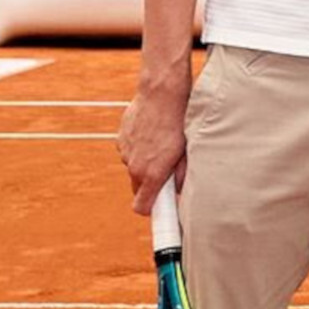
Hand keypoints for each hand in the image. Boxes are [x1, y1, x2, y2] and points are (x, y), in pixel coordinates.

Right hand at [116, 88, 188, 215]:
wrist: (161, 94)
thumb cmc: (180, 122)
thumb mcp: (187, 151)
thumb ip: (182, 174)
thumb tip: (179, 190)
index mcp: (151, 174)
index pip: (141, 207)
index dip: (151, 212)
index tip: (160, 215)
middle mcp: (134, 166)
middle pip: (138, 188)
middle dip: (151, 185)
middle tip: (167, 171)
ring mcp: (125, 152)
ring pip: (135, 166)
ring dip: (146, 162)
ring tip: (163, 144)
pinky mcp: (121, 138)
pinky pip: (130, 150)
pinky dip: (140, 147)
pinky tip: (153, 132)